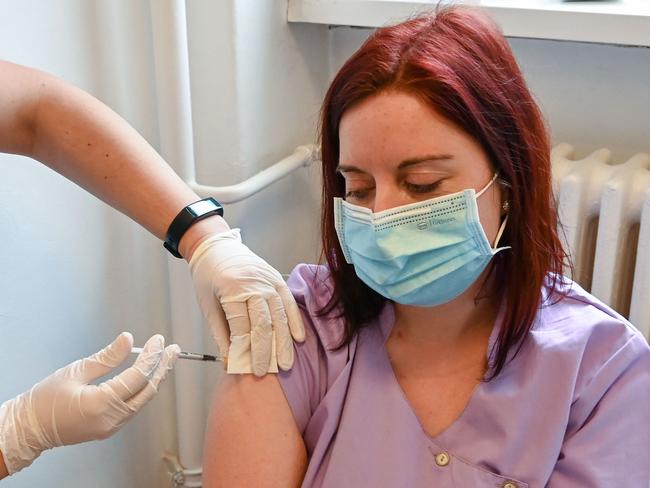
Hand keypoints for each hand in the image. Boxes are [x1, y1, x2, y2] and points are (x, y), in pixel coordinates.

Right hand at [0, 332, 178, 474]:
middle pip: (147, 390)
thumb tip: (130, 340)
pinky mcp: (110, 428)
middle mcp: (111, 418)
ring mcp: (112, 426)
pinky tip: (148, 376)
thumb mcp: (76, 371)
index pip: (138, 376)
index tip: (159, 340)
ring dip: (156, 378)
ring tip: (165, 359)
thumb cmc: (45, 400)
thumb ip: (107, 357)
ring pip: (143, 400)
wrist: (30, 428)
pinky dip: (143, 390)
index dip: (152, 356)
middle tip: (173, 349)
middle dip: (163, 367)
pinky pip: (134, 407)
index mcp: (101, 403)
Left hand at [189, 229, 304, 375]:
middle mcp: (253, 284)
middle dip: (265, 351)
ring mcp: (268, 280)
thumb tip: (230, 362)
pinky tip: (298, 338)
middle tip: (265, 372)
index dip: (244, 349)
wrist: (216, 246)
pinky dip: (295, 321)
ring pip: (280, 315)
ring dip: (283, 341)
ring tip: (284, 363)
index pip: (242, 326)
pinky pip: (289, 302)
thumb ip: (221, 334)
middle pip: (263, 323)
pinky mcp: (277, 278)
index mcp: (232, 289)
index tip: (245, 368)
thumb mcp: (208, 305)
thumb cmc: (207, 276)